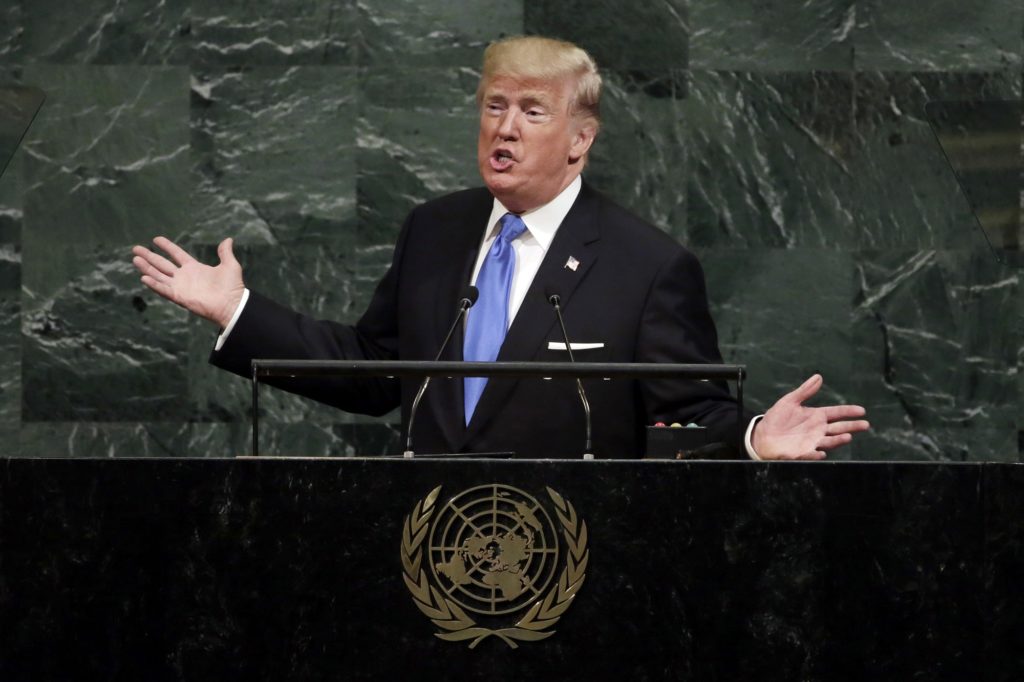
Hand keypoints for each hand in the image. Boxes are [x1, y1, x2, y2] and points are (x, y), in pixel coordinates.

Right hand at [131, 236, 244, 327]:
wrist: (232, 304)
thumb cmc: (232, 287)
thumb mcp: (230, 265)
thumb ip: (225, 253)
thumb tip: (228, 239)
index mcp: (194, 267)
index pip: (177, 254)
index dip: (167, 246)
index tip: (156, 239)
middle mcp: (184, 276)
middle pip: (162, 264)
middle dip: (149, 256)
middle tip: (135, 248)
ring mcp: (181, 287)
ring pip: (159, 276)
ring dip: (147, 268)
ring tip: (135, 259)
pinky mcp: (180, 297)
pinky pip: (164, 289)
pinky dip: (154, 284)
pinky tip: (144, 277)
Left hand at [752, 374, 868, 460]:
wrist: (763, 436)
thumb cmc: (777, 419)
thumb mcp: (790, 401)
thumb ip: (805, 391)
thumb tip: (818, 376)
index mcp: (816, 416)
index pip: (836, 413)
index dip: (848, 412)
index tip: (862, 410)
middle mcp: (817, 430)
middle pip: (838, 428)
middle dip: (852, 426)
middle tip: (865, 425)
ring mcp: (811, 442)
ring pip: (829, 442)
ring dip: (838, 440)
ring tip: (848, 436)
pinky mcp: (801, 453)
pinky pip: (810, 454)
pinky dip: (815, 454)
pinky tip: (821, 453)